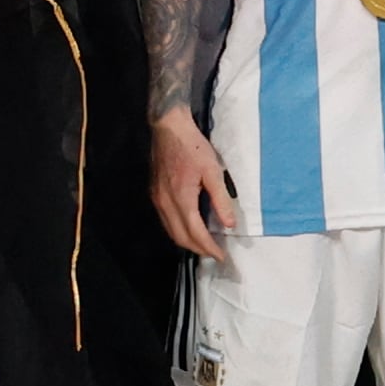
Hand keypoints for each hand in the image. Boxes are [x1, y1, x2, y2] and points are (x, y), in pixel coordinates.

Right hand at [149, 108, 235, 260]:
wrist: (168, 129)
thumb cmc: (193, 147)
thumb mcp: (212, 170)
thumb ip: (221, 199)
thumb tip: (229, 224)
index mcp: (181, 198)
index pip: (195, 232)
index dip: (209, 247)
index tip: (222, 257)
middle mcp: (165, 203)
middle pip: (180, 238)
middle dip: (198, 250)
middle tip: (215, 255)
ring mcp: (158, 200)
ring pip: (171, 232)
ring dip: (188, 243)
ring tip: (205, 247)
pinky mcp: (155, 194)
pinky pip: (167, 222)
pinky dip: (179, 232)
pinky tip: (190, 230)